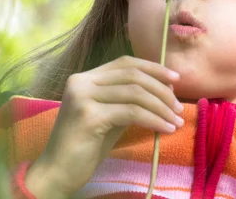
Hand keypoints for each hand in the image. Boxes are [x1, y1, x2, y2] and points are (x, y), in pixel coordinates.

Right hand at [25, 55, 183, 197]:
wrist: (56, 172)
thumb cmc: (85, 147)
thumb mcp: (109, 116)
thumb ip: (128, 100)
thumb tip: (164, 89)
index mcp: (84, 78)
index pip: (125, 63)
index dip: (153, 68)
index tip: (176, 79)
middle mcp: (81, 82)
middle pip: (133, 75)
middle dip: (162, 90)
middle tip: (179, 107)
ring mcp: (83, 97)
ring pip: (135, 93)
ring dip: (162, 107)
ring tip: (177, 121)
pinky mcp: (88, 116)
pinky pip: (131, 113)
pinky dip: (153, 120)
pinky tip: (165, 129)